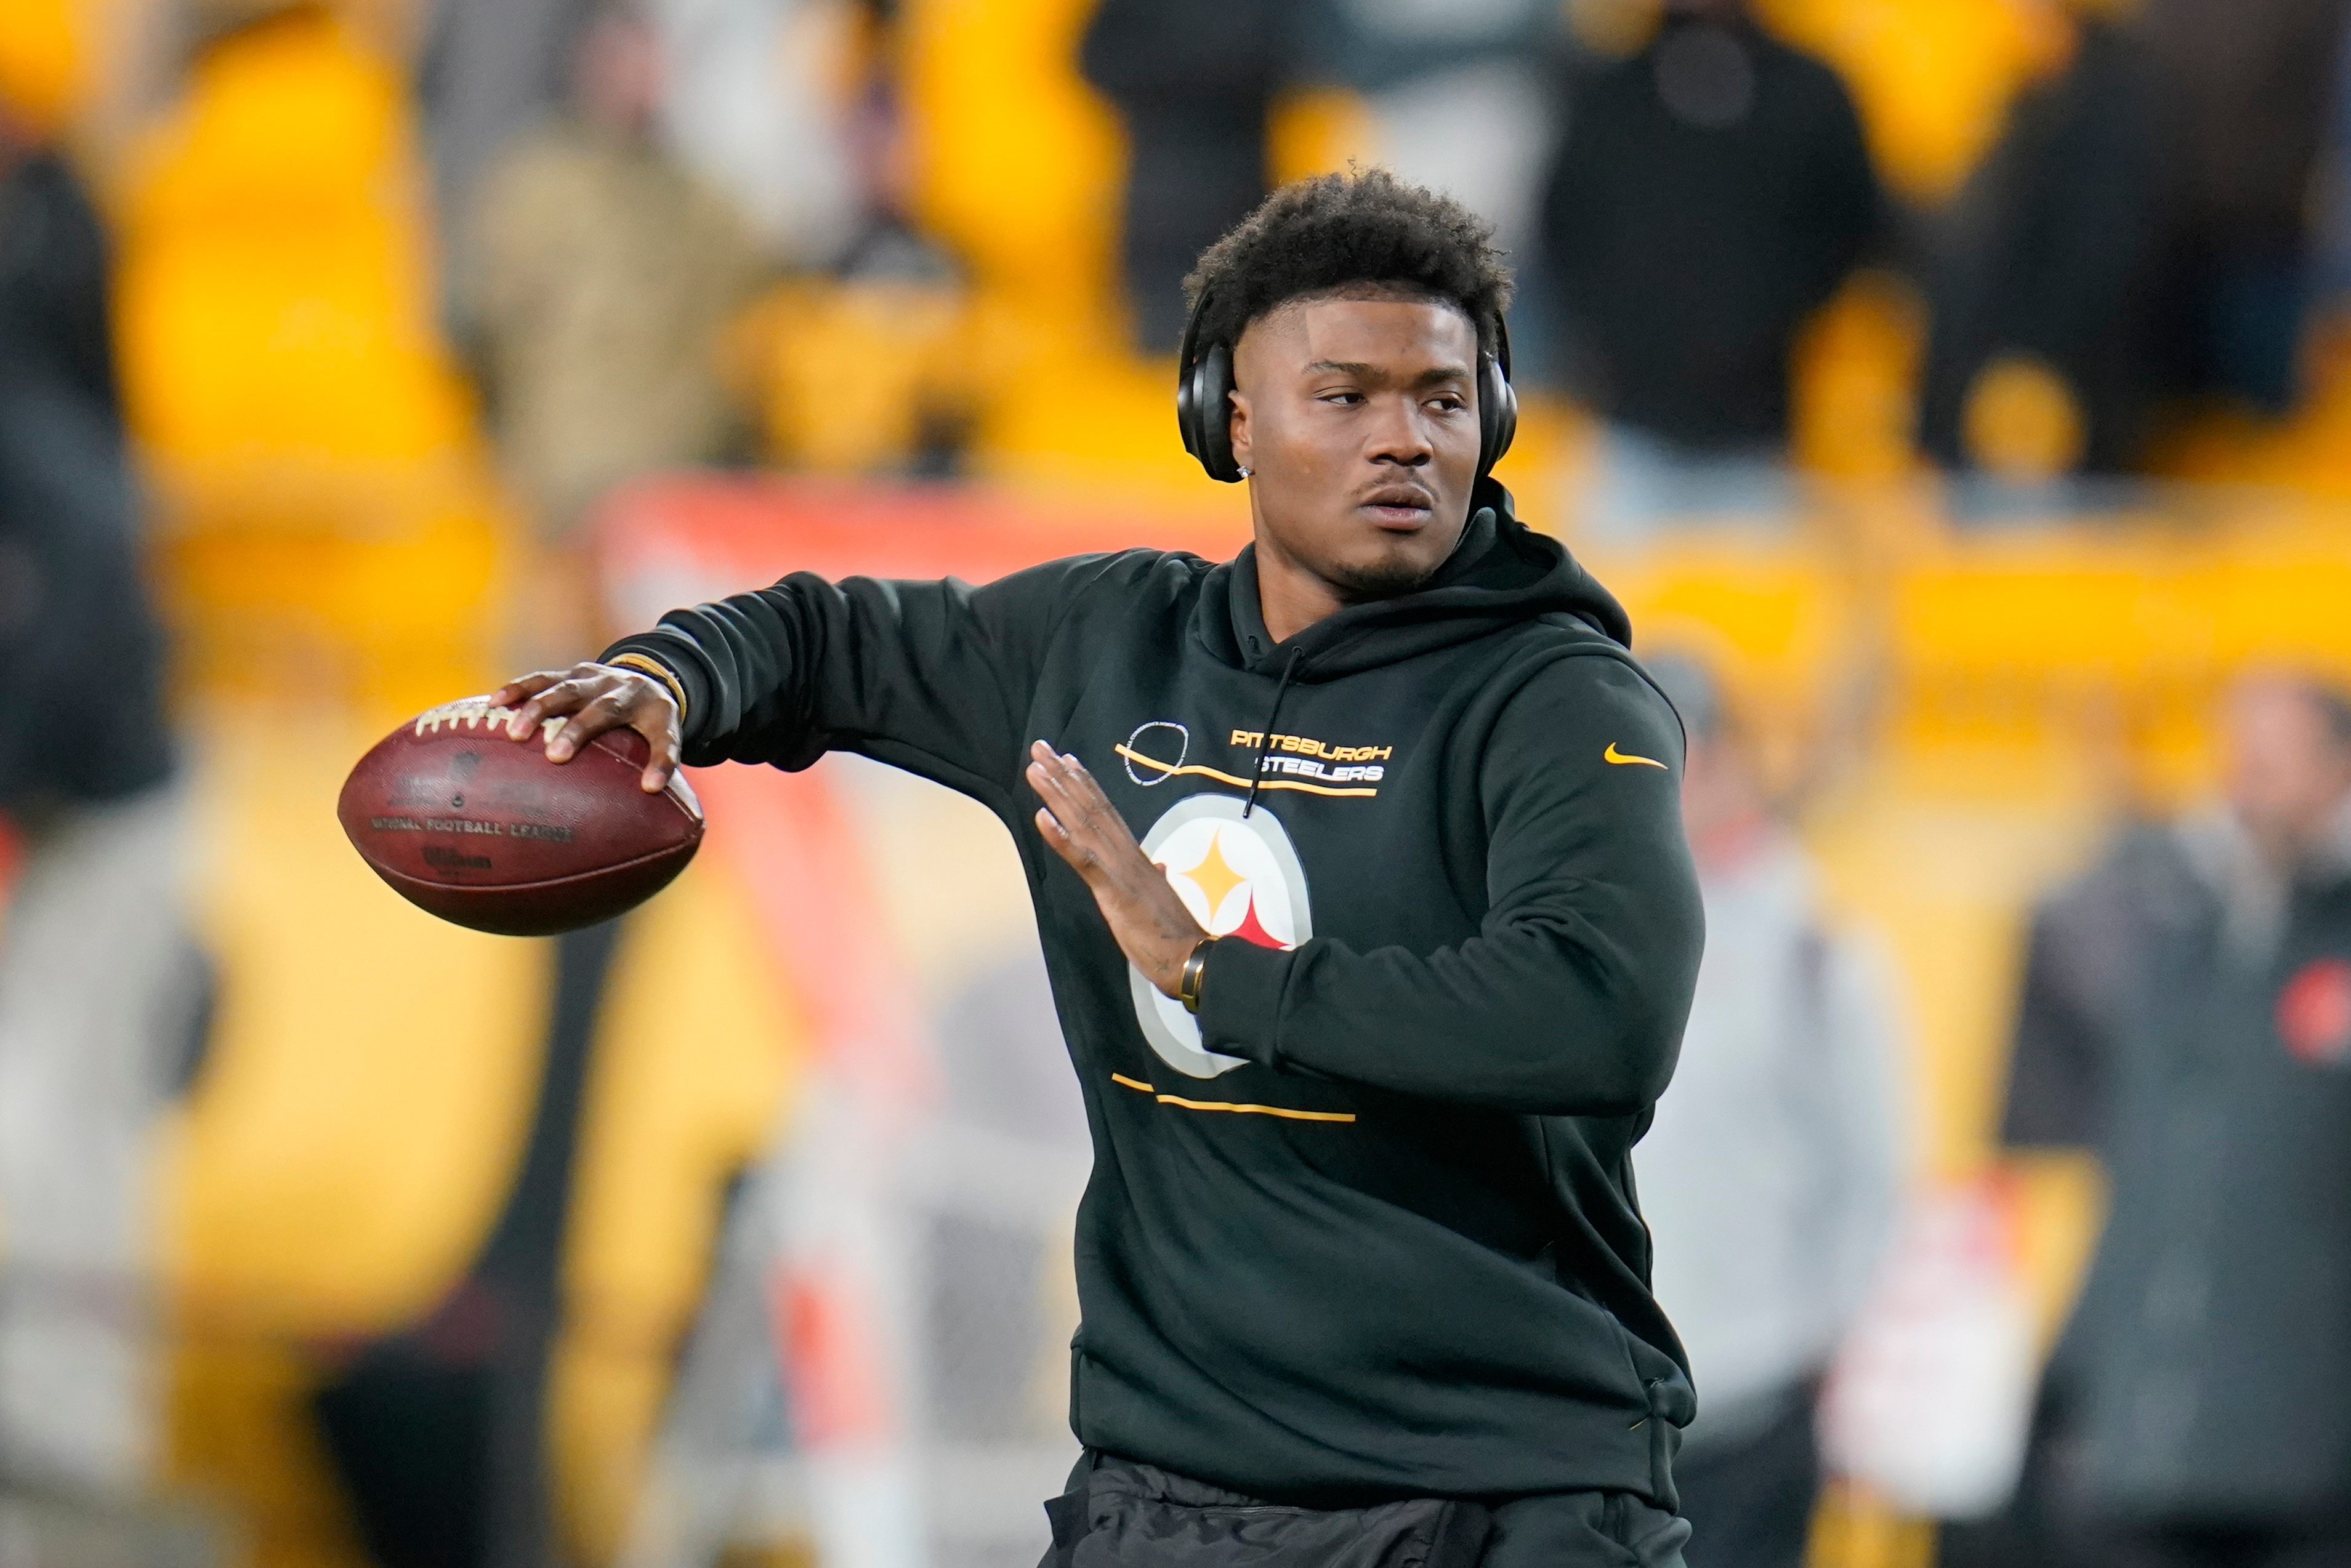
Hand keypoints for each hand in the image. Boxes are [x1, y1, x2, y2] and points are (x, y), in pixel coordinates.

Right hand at [490, 662, 682, 792]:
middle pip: (600, 708)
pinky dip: (519, 690)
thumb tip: (651, 792)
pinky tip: (496, 703)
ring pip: (565, 688)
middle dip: (577, 730)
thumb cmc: (650, 723)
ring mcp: (594, 677)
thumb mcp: (667, 738)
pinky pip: (542, 679)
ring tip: (514, 733)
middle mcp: (622, 689)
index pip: (661, 737)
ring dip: (539, 709)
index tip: (650, 787)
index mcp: (655, 710)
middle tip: (554, 756)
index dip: (660, 762)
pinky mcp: (570, 673)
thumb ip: (663, 763)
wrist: (645, 679)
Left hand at [1027, 740, 1206, 995]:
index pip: (1106, 812)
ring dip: (1057, 795)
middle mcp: (1126, 854)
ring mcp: (1120, 869)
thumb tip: (1161, 866)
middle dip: (1063, 776)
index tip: (1066, 760)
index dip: (1084, 784)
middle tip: (1040, 747)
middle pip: (1090, 807)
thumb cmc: (1175, 935)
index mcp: (1135, 857)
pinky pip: (1084, 860)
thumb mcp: (1161, 900)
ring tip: (1035, 769)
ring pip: (1083, 824)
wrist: (1193, 958)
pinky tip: (1042, 818)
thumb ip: (1157, 878)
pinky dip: (1061, 838)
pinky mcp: (1114, 890)